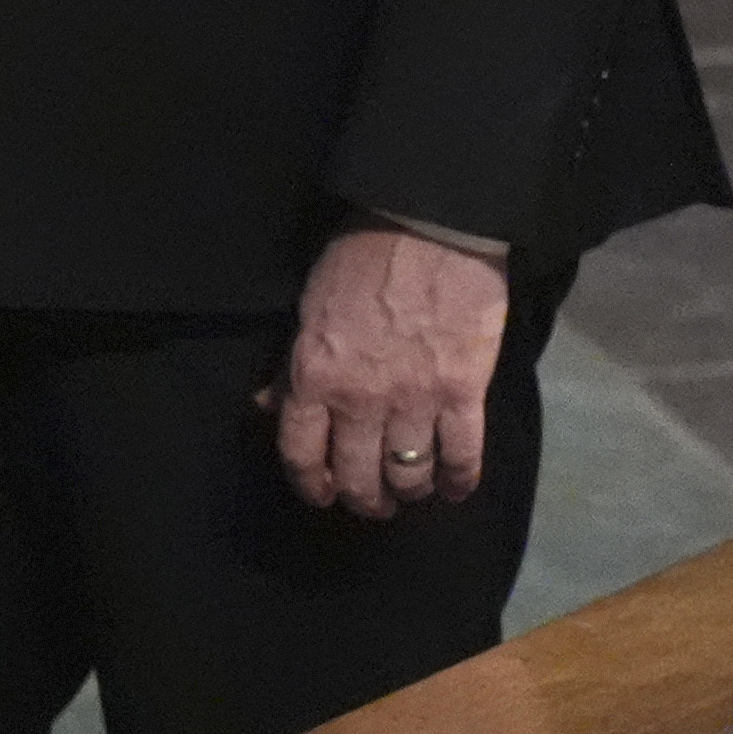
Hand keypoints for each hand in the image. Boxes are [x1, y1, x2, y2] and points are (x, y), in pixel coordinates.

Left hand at [268, 224, 510, 516]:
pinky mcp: (464, 393)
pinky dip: (459, 480)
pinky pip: (463, 455)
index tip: (321, 495)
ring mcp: (415, 399)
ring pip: (408, 473)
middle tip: (371, 504)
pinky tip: (454, 490)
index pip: (300, 451)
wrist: (427, 229)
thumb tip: (267, 405)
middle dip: (362, 499)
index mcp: (313, 375)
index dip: (309, 484)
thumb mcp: (308, 309)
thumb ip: (290, 364)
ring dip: (407, 493)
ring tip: (410, 495)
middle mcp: (360, 398)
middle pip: (357, 473)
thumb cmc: (359, 259)